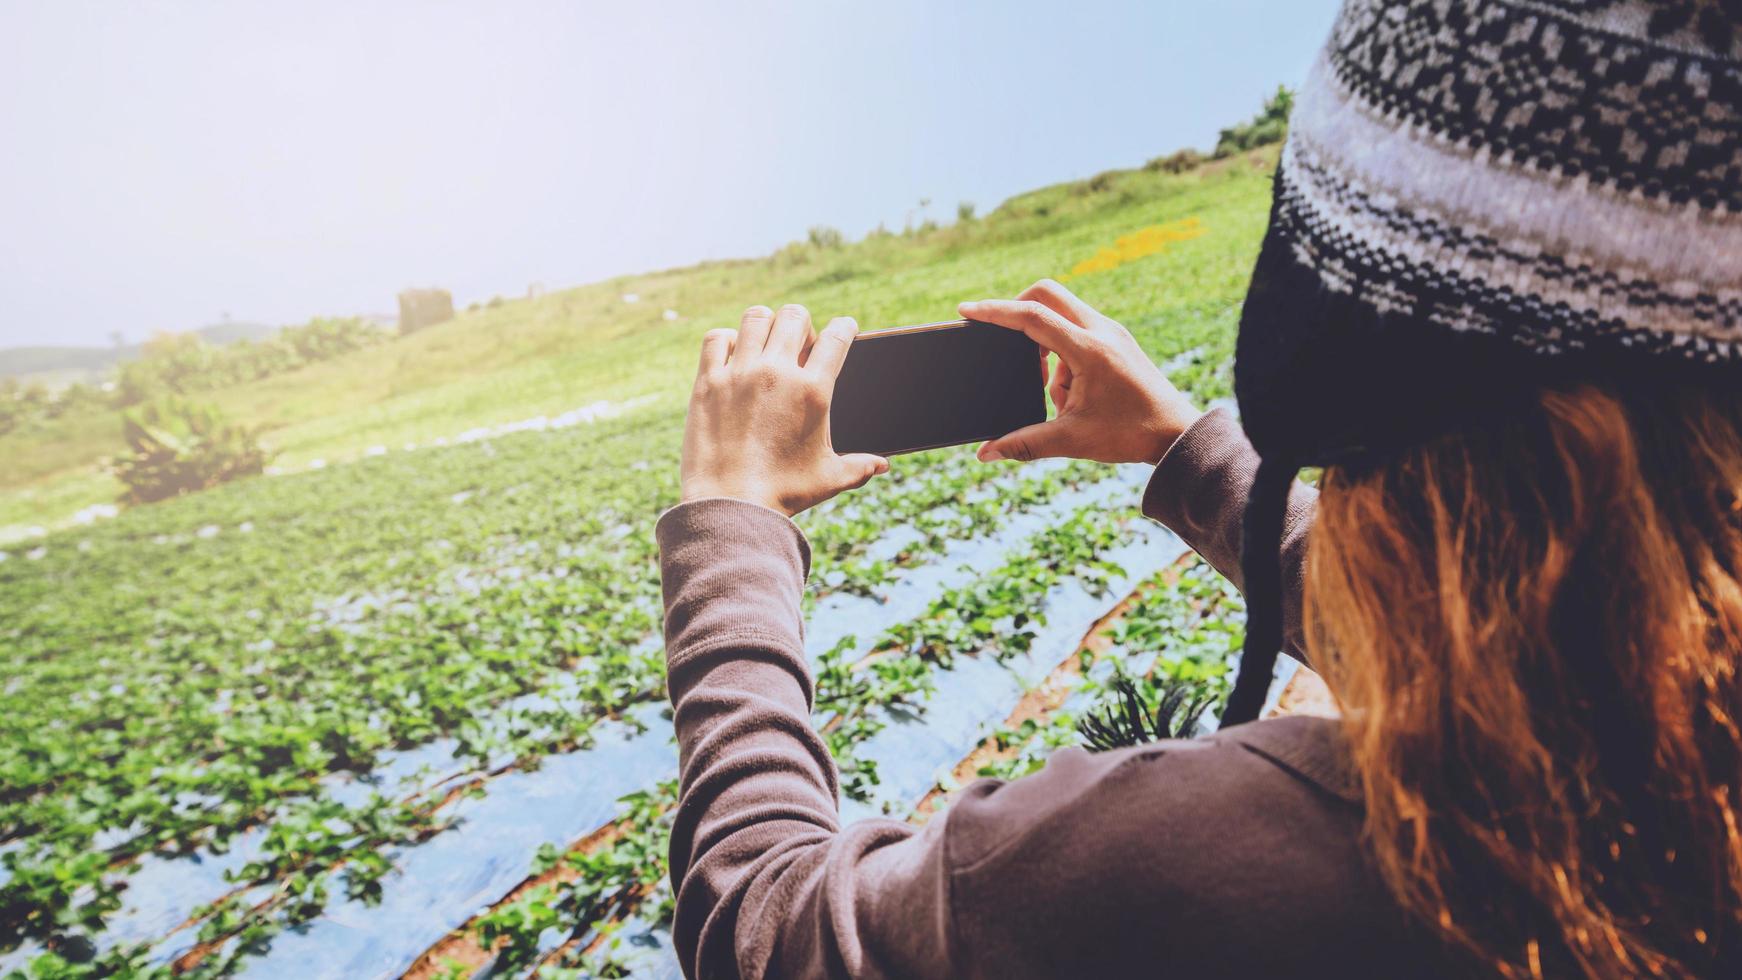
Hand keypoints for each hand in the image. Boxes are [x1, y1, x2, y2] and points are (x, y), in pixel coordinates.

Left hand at [680, 304, 888, 516]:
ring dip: (766, 325)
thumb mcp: (828, 479)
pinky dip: (726, 340)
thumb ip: (859, 467)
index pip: (838, 336)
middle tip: (800, 346)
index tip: (844, 329)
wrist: (730, 505)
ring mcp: (740, 373)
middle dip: (803, 324)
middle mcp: (777, 372)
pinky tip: (733, 356)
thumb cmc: (782, 493)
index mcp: (813, 391)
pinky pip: (717, 338)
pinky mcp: (708, 381)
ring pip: (756, 317)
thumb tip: (882, 466)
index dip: (845, 327)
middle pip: (795, 315)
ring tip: (766, 344)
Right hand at [959, 279, 1200, 464]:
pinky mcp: (1117, 339)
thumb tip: (985, 454)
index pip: (1032, 317)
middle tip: (1006, 345)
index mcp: (1089, 350)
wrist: (1177, 434)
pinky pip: (1077, 329)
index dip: (995, 311)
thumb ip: (1024, 444)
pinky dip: (1062, 354)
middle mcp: (1102, 330)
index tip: (967, 310)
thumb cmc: (1129, 435)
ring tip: (1056, 395)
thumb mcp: (1071, 441)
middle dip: (1018, 313)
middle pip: (1046, 294)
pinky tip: (1072, 394)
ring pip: (1062, 314)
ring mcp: (1112, 331)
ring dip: (1044, 346)